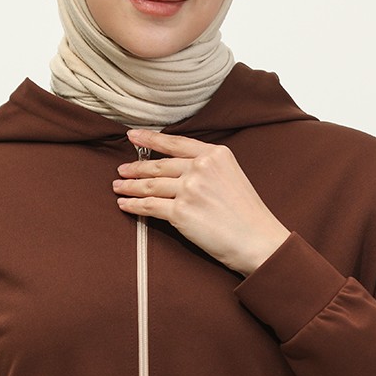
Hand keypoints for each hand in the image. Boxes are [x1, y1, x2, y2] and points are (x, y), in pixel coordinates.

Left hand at [114, 129, 289, 275]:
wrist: (257, 240)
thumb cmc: (247, 214)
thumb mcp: (232, 176)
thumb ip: (208, 167)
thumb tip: (178, 168)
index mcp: (215, 154)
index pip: (175, 143)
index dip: (150, 139)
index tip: (133, 136)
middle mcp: (200, 167)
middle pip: (158, 165)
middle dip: (135, 167)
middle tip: (121, 170)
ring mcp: (189, 189)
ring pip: (150, 185)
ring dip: (130, 187)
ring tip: (118, 187)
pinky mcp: (180, 212)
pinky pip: (149, 206)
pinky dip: (133, 206)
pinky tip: (124, 205)